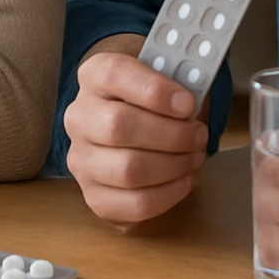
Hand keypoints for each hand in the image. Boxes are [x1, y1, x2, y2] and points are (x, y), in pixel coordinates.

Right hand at [64, 52, 208, 225]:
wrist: (133, 123)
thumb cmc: (154, 100)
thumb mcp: (165, 77)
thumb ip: (179, 81)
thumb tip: (191, 104)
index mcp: (94, 75)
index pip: (114, 74)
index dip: (154, 90)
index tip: (187, 104)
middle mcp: (79, 116)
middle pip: (118, 126)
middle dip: (170, 135)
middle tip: (199, 135)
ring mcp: (81, 159)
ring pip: (127, 170)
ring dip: (173, 166)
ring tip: (194, 157)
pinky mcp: (93, 195)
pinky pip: (133, 204)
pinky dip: (168, 195)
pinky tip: (183, 180)